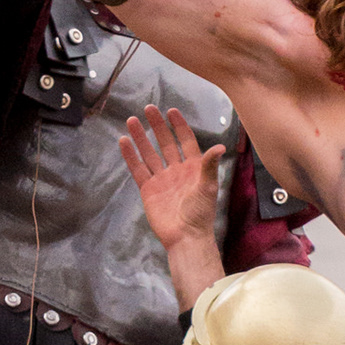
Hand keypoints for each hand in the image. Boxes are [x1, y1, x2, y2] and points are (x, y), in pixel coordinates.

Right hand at [122, 106, 224, 247]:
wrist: (185, 237)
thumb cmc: (200, 213)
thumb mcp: (208, 187)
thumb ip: (209, 165)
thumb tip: (219, 146)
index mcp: (193, 167)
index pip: (185, 140)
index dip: (179, 126)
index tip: (171, 110)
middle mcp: (176, 170)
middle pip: (165, 143)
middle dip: (157, 126)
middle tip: (148, 108)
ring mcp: (161, 179)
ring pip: (149, 153)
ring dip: (141, 137)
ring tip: (131, 120)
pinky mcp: (148, 190)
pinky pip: (138, 169)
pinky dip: (130, 156)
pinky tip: (124, 141)